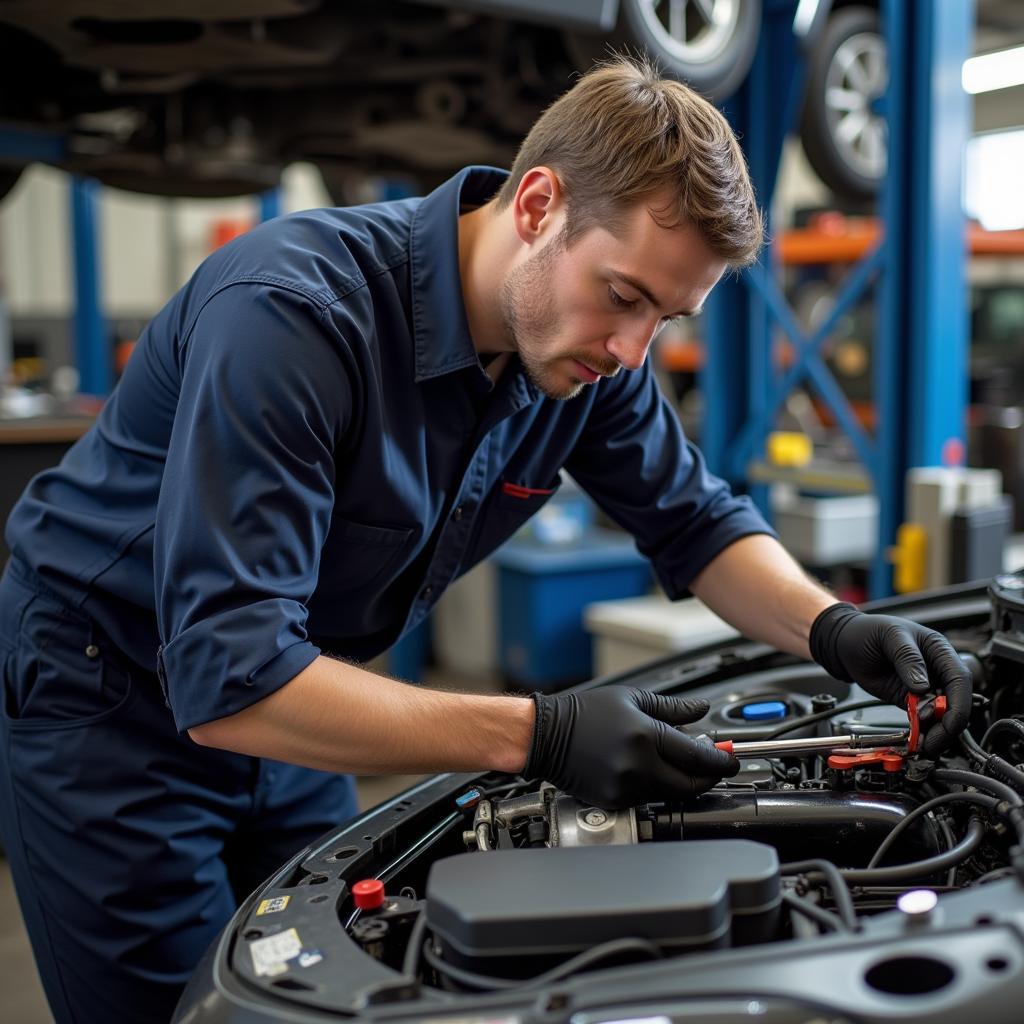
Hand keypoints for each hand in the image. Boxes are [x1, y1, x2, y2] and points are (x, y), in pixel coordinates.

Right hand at [523, 685, 739, 808]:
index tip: (732, 760)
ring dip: (679, 780)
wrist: (546, 735)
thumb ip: (672, 708)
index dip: (721, 761)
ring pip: (670, 793)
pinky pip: (646, 799)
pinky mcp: (614, 801)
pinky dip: (654, 786)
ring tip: (672, 759)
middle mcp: (638, 765)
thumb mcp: (631, 699)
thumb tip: (701, 712)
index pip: (698, 757)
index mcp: (645, 735)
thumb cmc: (583, 713)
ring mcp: (625, 787)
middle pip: (690, 785)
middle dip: (706, 777)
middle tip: (713, 766)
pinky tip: (645, 769)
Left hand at [809, 603, 971, 756]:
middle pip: (956, 702)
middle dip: (949, 725)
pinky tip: (916, 739)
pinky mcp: (912, 701)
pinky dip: (923, 731)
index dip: (959, 703)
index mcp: (939, 650)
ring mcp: (926, 687)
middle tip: (933, 741)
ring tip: (923, 744)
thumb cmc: (868, 631)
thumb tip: (923, 686)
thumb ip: (907, 658)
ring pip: (943, 715)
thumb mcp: (889, 636)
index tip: (948, 722)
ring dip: (937, 732)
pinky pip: (925, 719)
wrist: (846, 644)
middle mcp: (937, 670)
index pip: (960, 679)